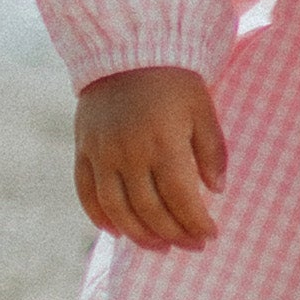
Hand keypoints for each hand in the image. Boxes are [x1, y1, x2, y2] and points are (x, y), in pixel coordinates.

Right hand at [73, 66, 226, 250]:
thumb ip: (212, 151)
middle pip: (149, 209)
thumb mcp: (203, 109)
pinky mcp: (83, 150)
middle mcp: (129, 153)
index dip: (196, 222)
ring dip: (139, 235)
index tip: (210, 235)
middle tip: (191, 246)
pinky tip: (117, 232)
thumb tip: (216, 191)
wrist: (126, 51)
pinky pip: (86, 192)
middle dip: (173, 234)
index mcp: (163, 142)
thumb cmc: (174, 81)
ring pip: (117, 208)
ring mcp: (102, 153)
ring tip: (159, 247)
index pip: (181, 197)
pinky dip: (99, 216)